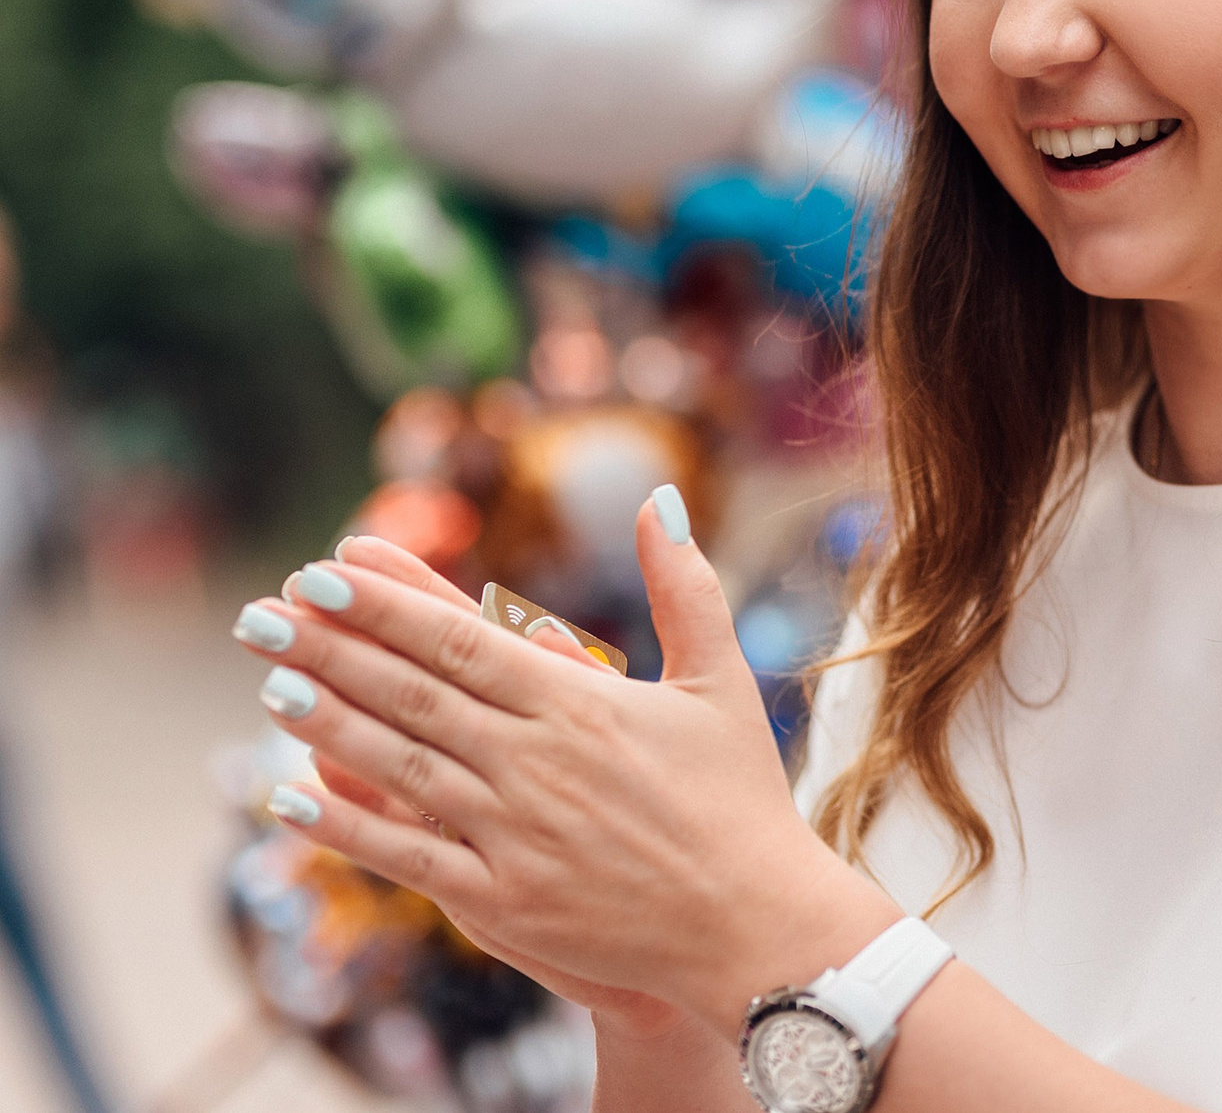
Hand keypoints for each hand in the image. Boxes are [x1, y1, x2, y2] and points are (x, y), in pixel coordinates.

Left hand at [231, 495, 897, 1030]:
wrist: (755, 926)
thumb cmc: (740, 798)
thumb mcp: (720, 682)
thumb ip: (685, 587)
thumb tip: (663, 497)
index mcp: (583, 705)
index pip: (462, 641)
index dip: (388, 603)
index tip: (327, 570)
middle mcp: (537, 764)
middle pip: (413, 695)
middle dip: (331, 648)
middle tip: (263, 613)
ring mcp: (514, 835)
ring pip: (400, 766)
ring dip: (328, 723)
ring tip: (271, 683)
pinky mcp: (503, 902)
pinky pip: (406, 855)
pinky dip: (345, 825)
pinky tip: (290, 796)